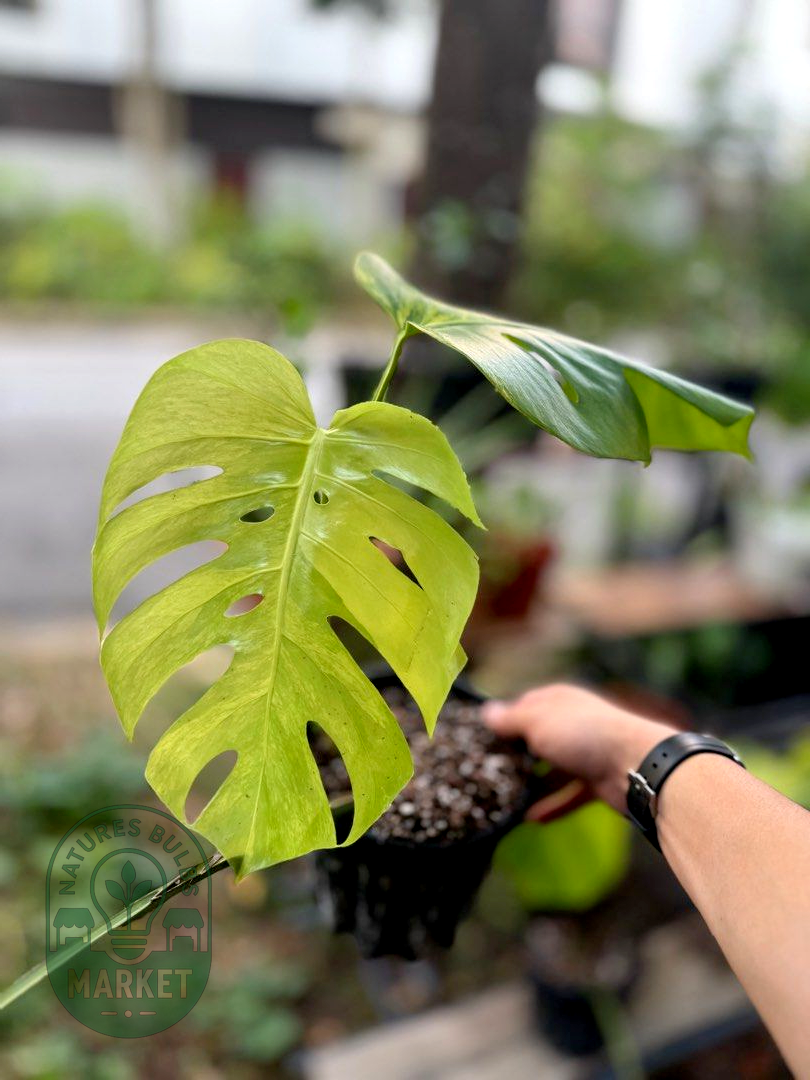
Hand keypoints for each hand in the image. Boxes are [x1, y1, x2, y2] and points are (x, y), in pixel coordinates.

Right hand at [482, 684, 677, 821]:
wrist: (635, 765)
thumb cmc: (582, 734)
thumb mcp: (537, 721)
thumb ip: (510, 719)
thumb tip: (486, 712)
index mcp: (559, 701)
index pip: (526, 705)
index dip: (506, 720)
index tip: (483, 737)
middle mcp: (573, 724)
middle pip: (539, 738)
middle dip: (517, 754)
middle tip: (490, 770)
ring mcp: (586, 753)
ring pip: (554, 769)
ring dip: (533, 783)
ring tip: (507, 798)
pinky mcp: (597, 781)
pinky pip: (570, 794)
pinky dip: (553, 805)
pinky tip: (532, 818)